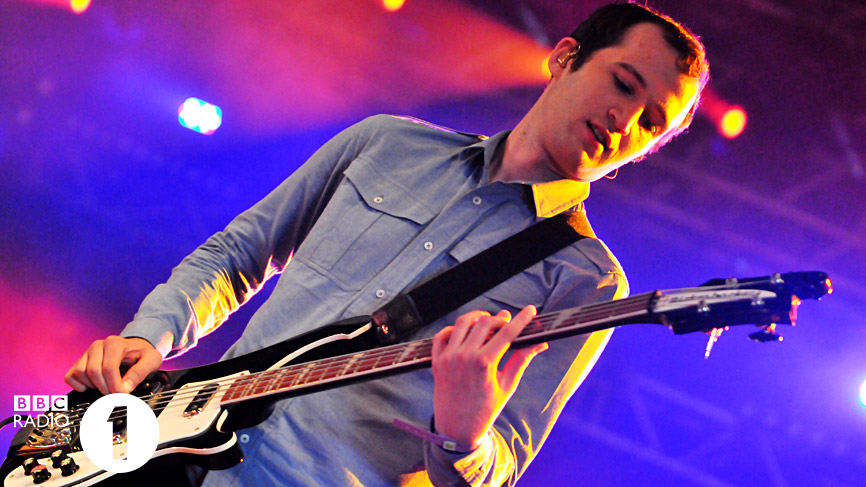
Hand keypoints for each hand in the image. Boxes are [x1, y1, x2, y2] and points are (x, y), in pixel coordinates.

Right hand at [65, 336, 162, 394]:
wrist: (136, 348)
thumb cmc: (142, 354)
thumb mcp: (151, 361)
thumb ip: (139, 373)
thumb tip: (124, 388)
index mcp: (115, 344)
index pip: (109, 368)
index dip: (114, 386)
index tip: (122, 395)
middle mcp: (98, 346)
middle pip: (93, 371)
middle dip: (105, 388)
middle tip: (115, 394)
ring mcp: (87, 353)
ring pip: (80, 373)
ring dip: (92, 385)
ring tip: (106, 386)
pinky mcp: (80, 361)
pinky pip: (71, 375)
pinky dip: (78, 385)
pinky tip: (92, 386)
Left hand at [431, 306, 547, 446]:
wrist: (456, 430)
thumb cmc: (484, 410)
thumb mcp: (507, 386)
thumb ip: (521, 361)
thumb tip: (539, 344)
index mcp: (484, 363)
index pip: (507, 333)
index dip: (521, 319)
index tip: (530, 310)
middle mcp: (464, 356)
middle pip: (485, 323)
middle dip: (500, 318)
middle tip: (508, 321)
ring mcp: (448, 357)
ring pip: (462, 323)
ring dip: (477, 318)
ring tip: (488, 322)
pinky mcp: (437, 360)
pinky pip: (442, 334)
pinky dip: (454, 329)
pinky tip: (464, 331)